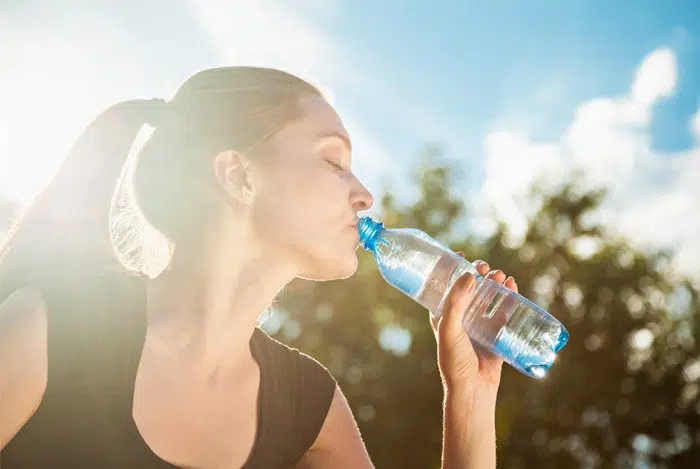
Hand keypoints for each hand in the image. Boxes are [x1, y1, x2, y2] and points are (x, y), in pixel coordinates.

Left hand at [429, 255, 517, 389]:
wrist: (472, 390)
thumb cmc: (454, 361)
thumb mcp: (448, 328)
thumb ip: (456, 302)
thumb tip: (470, 276)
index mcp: (442, 315)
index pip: (446, 286)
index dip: (453, 268)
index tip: (462, 254)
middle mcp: (460, 317)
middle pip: (470, 288)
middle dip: (478, 274)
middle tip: (485, 267)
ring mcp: (479, 325)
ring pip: (488, 297)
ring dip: (495, 283)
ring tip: (501, 276)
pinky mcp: (496, 333)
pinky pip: (504, 311)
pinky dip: (509, 297)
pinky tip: (513, 287)